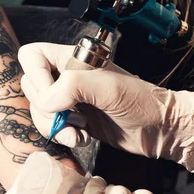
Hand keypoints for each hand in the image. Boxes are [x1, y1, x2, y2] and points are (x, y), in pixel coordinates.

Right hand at [19, 42, 193, 172]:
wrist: (161, 130)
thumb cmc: (142, 103)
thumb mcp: (109, 88)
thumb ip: (73, 86)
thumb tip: (45, 102)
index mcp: (73, 57)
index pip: (32, 56)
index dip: (36, 77)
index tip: (55, 97)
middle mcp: (67, 76)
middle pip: (32, 87)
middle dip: (45, 108)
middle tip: (71, 115)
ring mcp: (71, 100)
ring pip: (39, 111)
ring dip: (55, 126)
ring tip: (79, 130)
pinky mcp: (75, 120)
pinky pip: (52, 127)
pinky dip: (63, 136)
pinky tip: (83, 137)